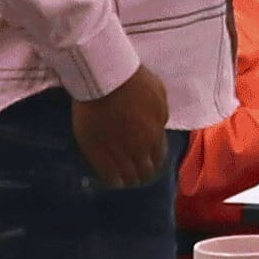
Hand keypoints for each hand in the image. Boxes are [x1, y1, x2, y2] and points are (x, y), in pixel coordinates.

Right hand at [69, 70, 174, 186]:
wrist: (105, 78)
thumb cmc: (133, 80)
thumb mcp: (159, 95)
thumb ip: (161, 116)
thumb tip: (159, 128)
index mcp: (155, 134)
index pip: (158, 158)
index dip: (154, 161)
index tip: (149, 161)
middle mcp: (139, 148)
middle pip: (145, 171)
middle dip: (143, 172)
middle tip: (137, 171)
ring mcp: (118, 152)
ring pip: (128, 177)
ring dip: (129, 179)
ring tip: (125, 178)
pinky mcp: (97, 153)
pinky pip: (109, 176)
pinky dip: (113, 181)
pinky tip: (113, 181)